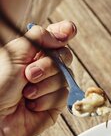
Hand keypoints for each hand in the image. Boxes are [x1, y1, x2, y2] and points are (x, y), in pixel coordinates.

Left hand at [0, 21, 75, 135]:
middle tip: (29, 74)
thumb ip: (39, 37)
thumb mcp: (15, 53)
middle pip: (63, 57)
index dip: (63, 33)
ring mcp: (48, 87)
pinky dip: (46, 100)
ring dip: (44, 85)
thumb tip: (62, 33)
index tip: (69, 30)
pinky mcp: (54, 105)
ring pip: (65, 78)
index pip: (52, 39)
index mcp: (29, 54)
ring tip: (26, 93)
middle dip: (48, 66)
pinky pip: (63, 97)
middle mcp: (40, 69)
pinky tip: (31, 104)